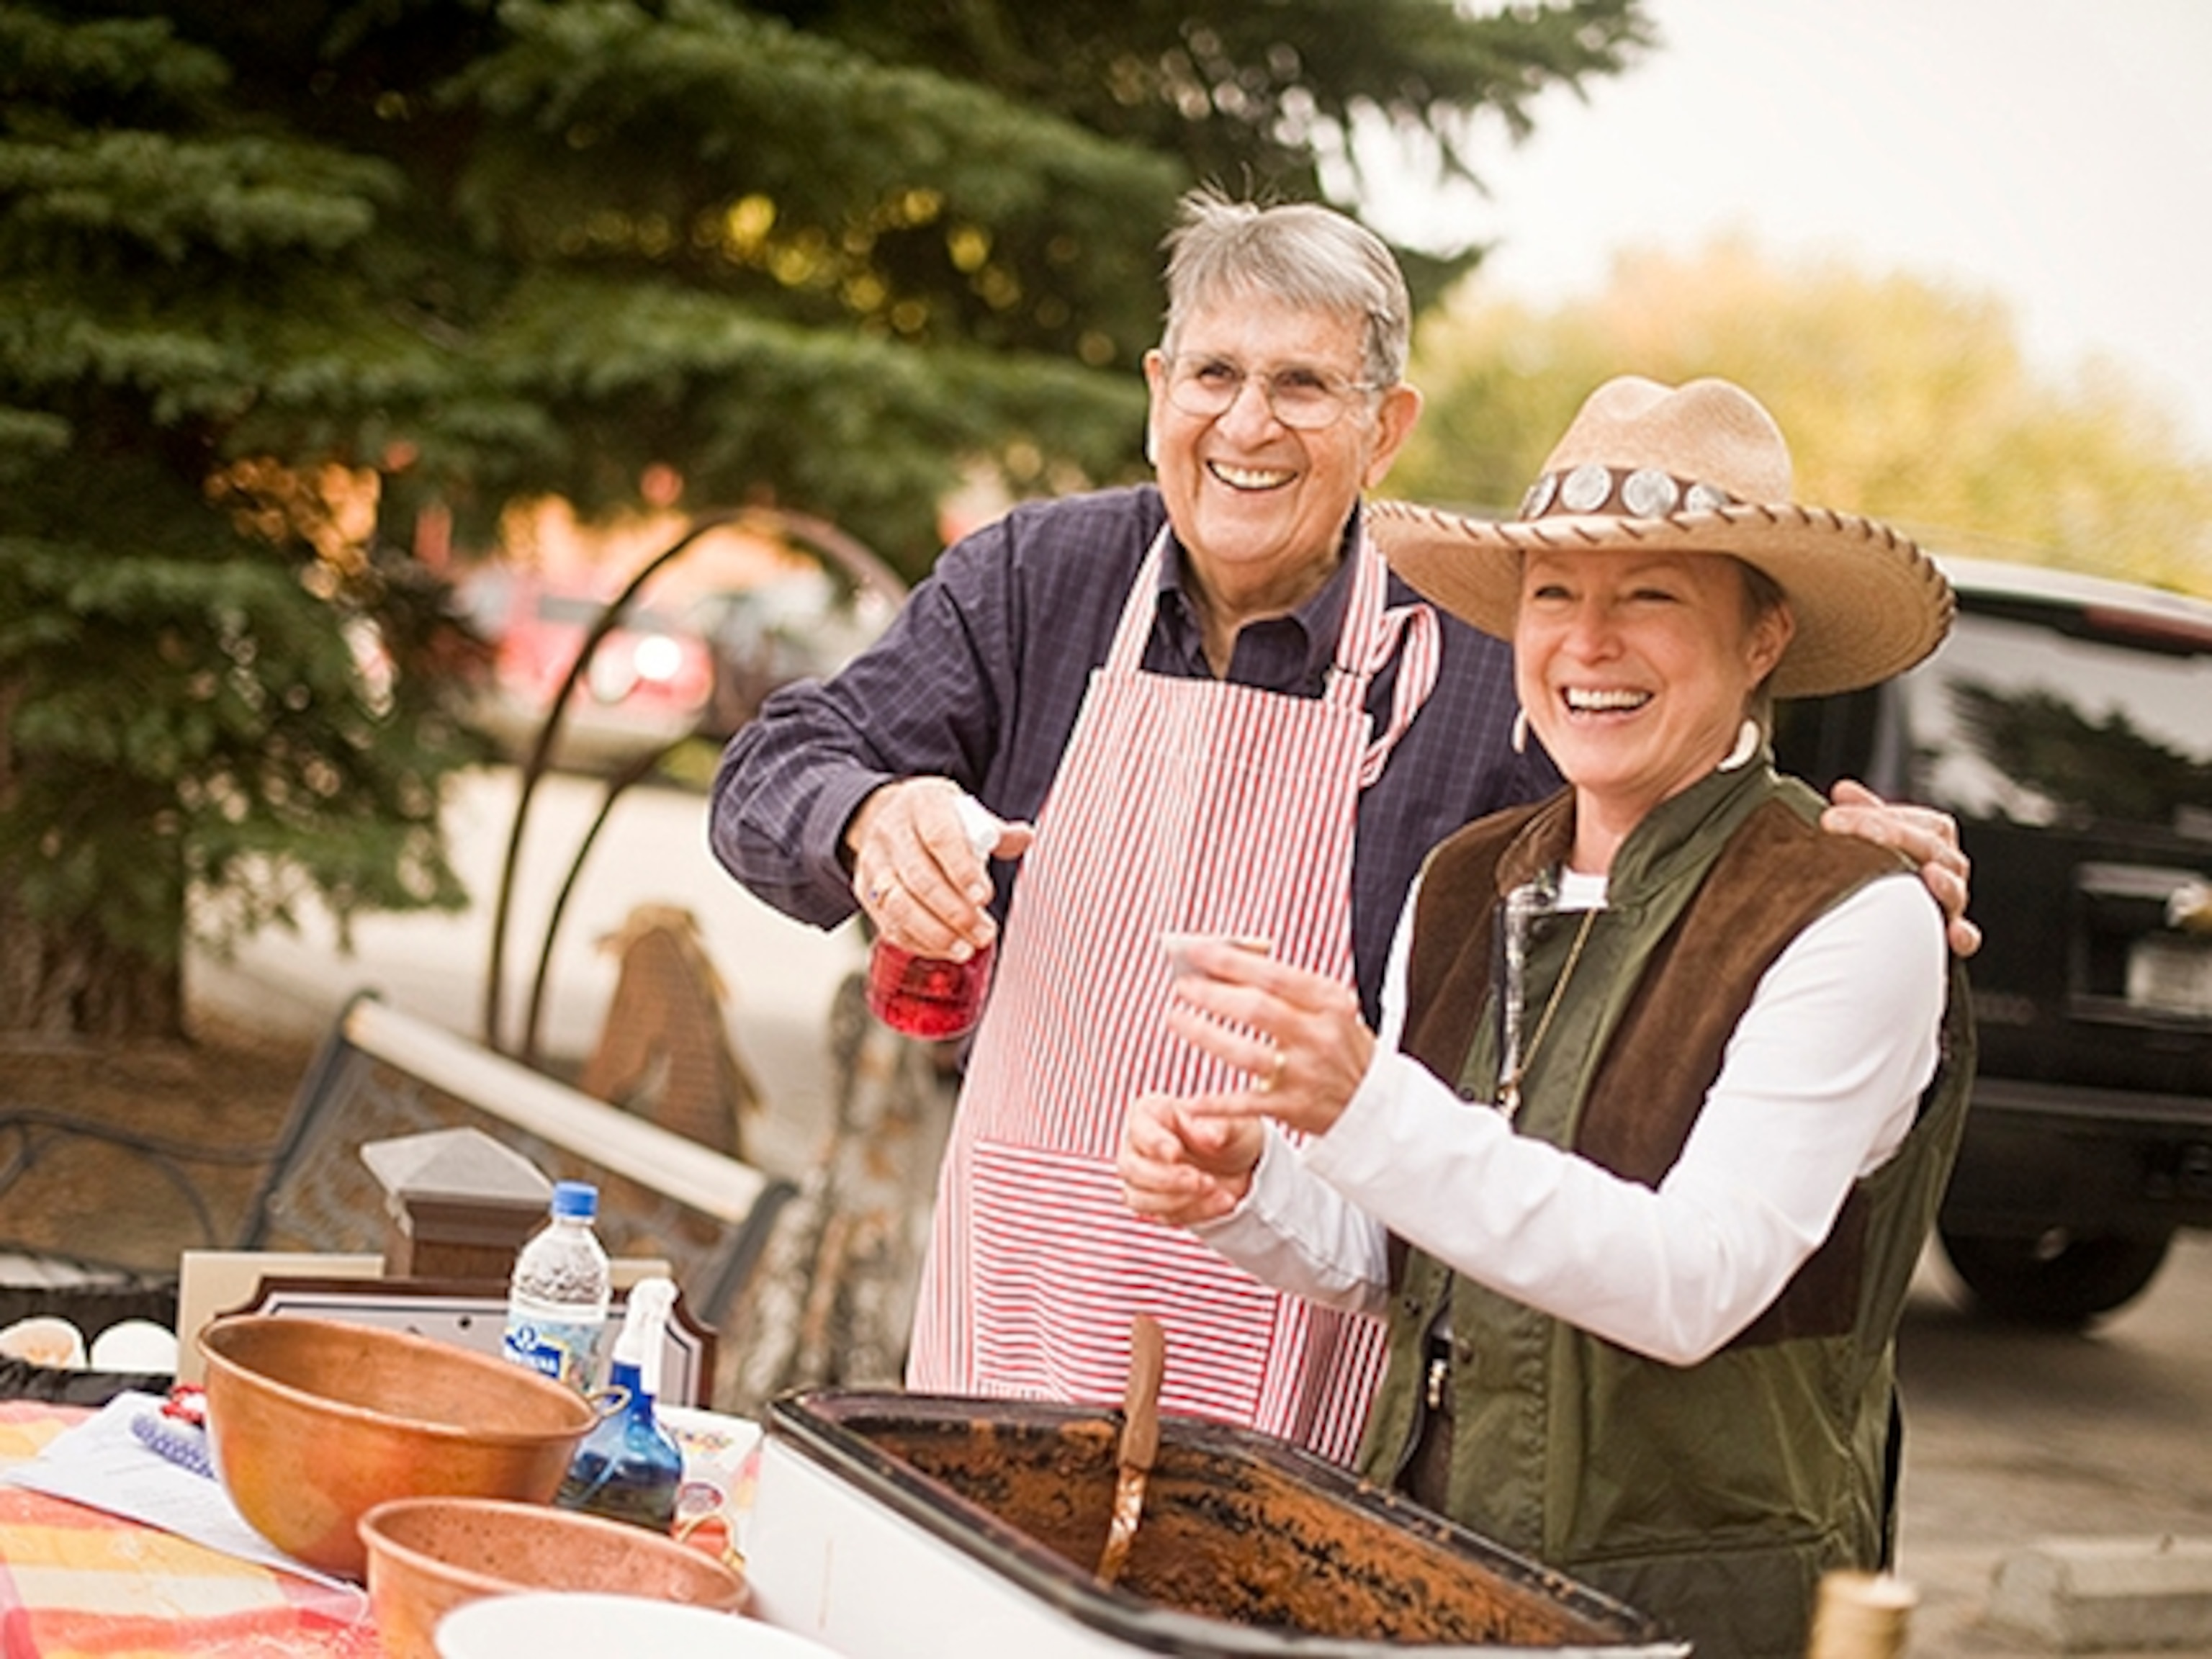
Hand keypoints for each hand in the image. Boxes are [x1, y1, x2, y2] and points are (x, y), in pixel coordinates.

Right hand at [844, 778, 1033, 957]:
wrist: (892, 815)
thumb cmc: (936, 818)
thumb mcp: (965, 811)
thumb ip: (996, 831)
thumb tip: (1024, 838)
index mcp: (922, 805)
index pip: (941, 837)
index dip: (962, 870)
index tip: (984, 896)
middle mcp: (892, 832)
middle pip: (919, 877)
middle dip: (954, 911)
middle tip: (983, 932)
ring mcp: (874, 862)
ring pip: (897, 904)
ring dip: (934, 933)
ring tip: (965, 948)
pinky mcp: (865, 890)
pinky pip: (887, 922)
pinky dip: (917, 941)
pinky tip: (943, 949)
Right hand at [1118, 1092, 1261, 1225]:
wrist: (1244, 1163)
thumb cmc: (1231, 1132)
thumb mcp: (1235, 1122)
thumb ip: (1219, 1126)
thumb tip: (1207, 1135)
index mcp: (1151, 1114)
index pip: (1139, 1128)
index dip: (1154, 1143)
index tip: (1176, 1153)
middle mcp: (1140, 1146)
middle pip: (1130, 1168)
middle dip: (1166, 1178)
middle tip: (1202, 1180)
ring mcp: (1144, 1178)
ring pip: (1138, 1198)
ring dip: (1177, 1200)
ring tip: (1215, 1189)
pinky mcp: (1157, 1205)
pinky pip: (1164, 1216)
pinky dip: (1196, 1212)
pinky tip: (1223, 1200)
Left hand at [1162, 937, 1373, 1137]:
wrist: (1373, 1103)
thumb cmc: (1340, 1045)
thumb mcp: (1329, 1006)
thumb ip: (1287, 984)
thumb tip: (1227, 959)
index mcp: (1330, 1002)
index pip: (1274, 975)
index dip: (1230, 961)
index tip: (1196, 950)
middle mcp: (1319, 1036)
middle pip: (1256, 1009)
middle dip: (1212, 995)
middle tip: (1182, 986)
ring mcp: (1305, 1074)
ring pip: (1245, 1054)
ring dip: (1204, 1034)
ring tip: (1177, 1018)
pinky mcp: (1292, 1107)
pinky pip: (1244, 1104)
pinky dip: (1213, 1103)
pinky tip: (1187, 1098)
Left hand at [1822, 778, 1980, 956]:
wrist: (1879, 932)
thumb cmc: (1881, 875)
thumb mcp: (1871, 842)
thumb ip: (1864, 816)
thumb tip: (1844, 790)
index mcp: (1932, 842)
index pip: (1916, 821)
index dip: (1875, 816)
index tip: (1831, 819)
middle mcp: (1945, 869)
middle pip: (1933, 849)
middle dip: (1894, 837)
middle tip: (1857, 833)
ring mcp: (1949, 902)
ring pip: (1954, 889)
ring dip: (1942, 883)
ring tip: (1928, 874)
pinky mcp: (1948, 937)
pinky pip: (1965, 936)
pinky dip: (1962, 934)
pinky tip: (1953, 934)